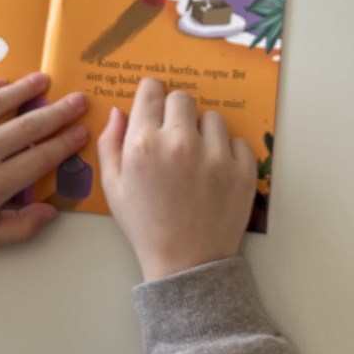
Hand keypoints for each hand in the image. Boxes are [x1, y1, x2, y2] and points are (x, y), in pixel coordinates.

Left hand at [0, 72, 88, 248]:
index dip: (65, 144)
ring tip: (44, 80)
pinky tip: (3, 83)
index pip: (39, 159)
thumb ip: (18, 229)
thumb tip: (51, 211)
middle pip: (27, 127)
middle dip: (58, 112)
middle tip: (78, 100)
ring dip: (25, 89)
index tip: (81, 132)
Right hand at [98, 76, 256, 280]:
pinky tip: (215, 173)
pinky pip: (237, 141)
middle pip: (182, 98)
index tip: (154, 105)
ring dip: (204, 132)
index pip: (152, 90)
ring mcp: (215, 155)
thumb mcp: (113, 187)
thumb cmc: (145, 225)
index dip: (151, 96)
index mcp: (144, 144)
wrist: (186, 263)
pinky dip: (228, 152)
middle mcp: (180, 142)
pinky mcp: (243, 170)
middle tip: (174, 137)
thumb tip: (119, 110)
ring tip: (197, 159)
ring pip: (212, 118)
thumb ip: (110, 143)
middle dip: (176, 113)